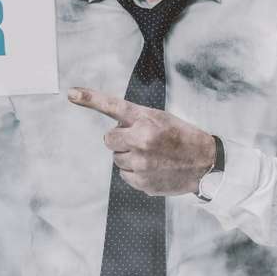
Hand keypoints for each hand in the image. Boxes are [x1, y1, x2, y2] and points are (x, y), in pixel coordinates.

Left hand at [67, 87, 214, 195]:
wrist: (205, 163)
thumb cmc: (182, 137)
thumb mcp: (161, 119)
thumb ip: (135, 121)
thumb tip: (111, 135)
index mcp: (146, 119)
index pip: (113, 106)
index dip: (89, 98)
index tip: (71, 93)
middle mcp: (140, 139)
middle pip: (109, 139)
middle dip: (120, 140)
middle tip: (142, 141)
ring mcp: (140, 163)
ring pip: (117, 159)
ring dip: (129, 157)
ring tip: (152, 156)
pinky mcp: (142, 182)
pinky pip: (125, 176)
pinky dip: (135, 173)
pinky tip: (154, 169)